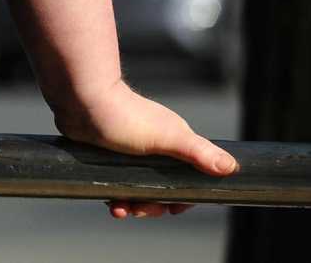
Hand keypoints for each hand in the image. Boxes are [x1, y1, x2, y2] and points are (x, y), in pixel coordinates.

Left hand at [52, 77, 238, 219]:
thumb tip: (232, 168)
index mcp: (175, 144)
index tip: (173, 209)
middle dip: (153, 205)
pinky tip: (110, 202)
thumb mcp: (166, 138)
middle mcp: (156, 148)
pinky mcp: (110, 154)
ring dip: (132, 203)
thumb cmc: (124, 115)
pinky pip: (118, 182)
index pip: (191, 178)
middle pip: (163, 188)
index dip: (185, 197)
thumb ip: (197, 153)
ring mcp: (132, 151)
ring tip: (119, 209)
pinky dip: (116, 194)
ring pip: (139, 187)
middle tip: (139, 210)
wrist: (79, 99)